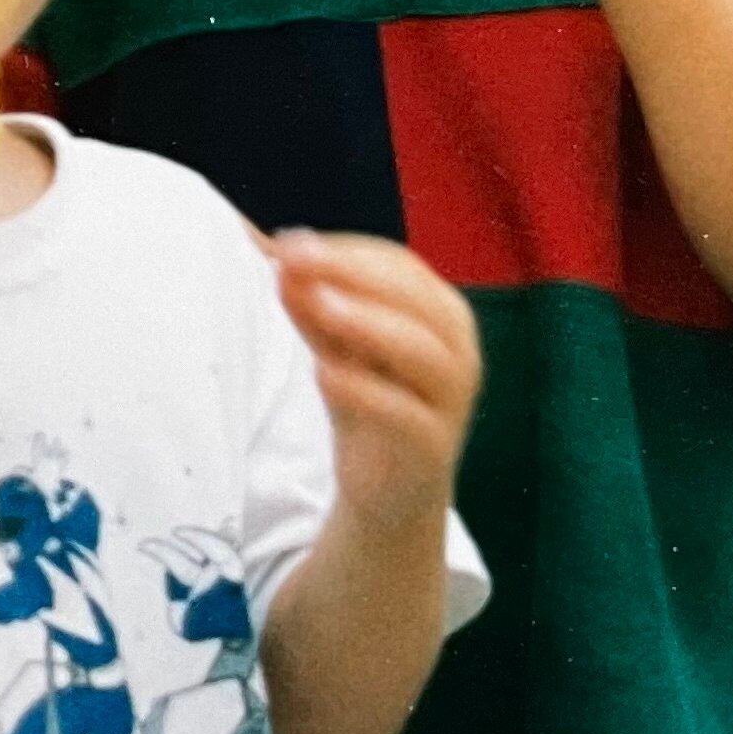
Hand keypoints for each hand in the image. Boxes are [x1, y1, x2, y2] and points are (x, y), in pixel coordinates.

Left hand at [275, 231, 477, 532]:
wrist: (390, 488)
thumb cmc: (367, 398)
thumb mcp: (332, 344)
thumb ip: (309, 302)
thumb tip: (276, 254)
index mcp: (439, 314)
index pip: (399, 266)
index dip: (345, 251)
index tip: (288, 244)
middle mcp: (457, 350)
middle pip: (417, 300)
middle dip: (354, 273)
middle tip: (297, 259)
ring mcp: (450, 399)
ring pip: (425, 353)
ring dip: (370, 324)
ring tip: (319, 305)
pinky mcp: (433, 446)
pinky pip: (409, 415)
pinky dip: (368, 392)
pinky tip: (325, 374)